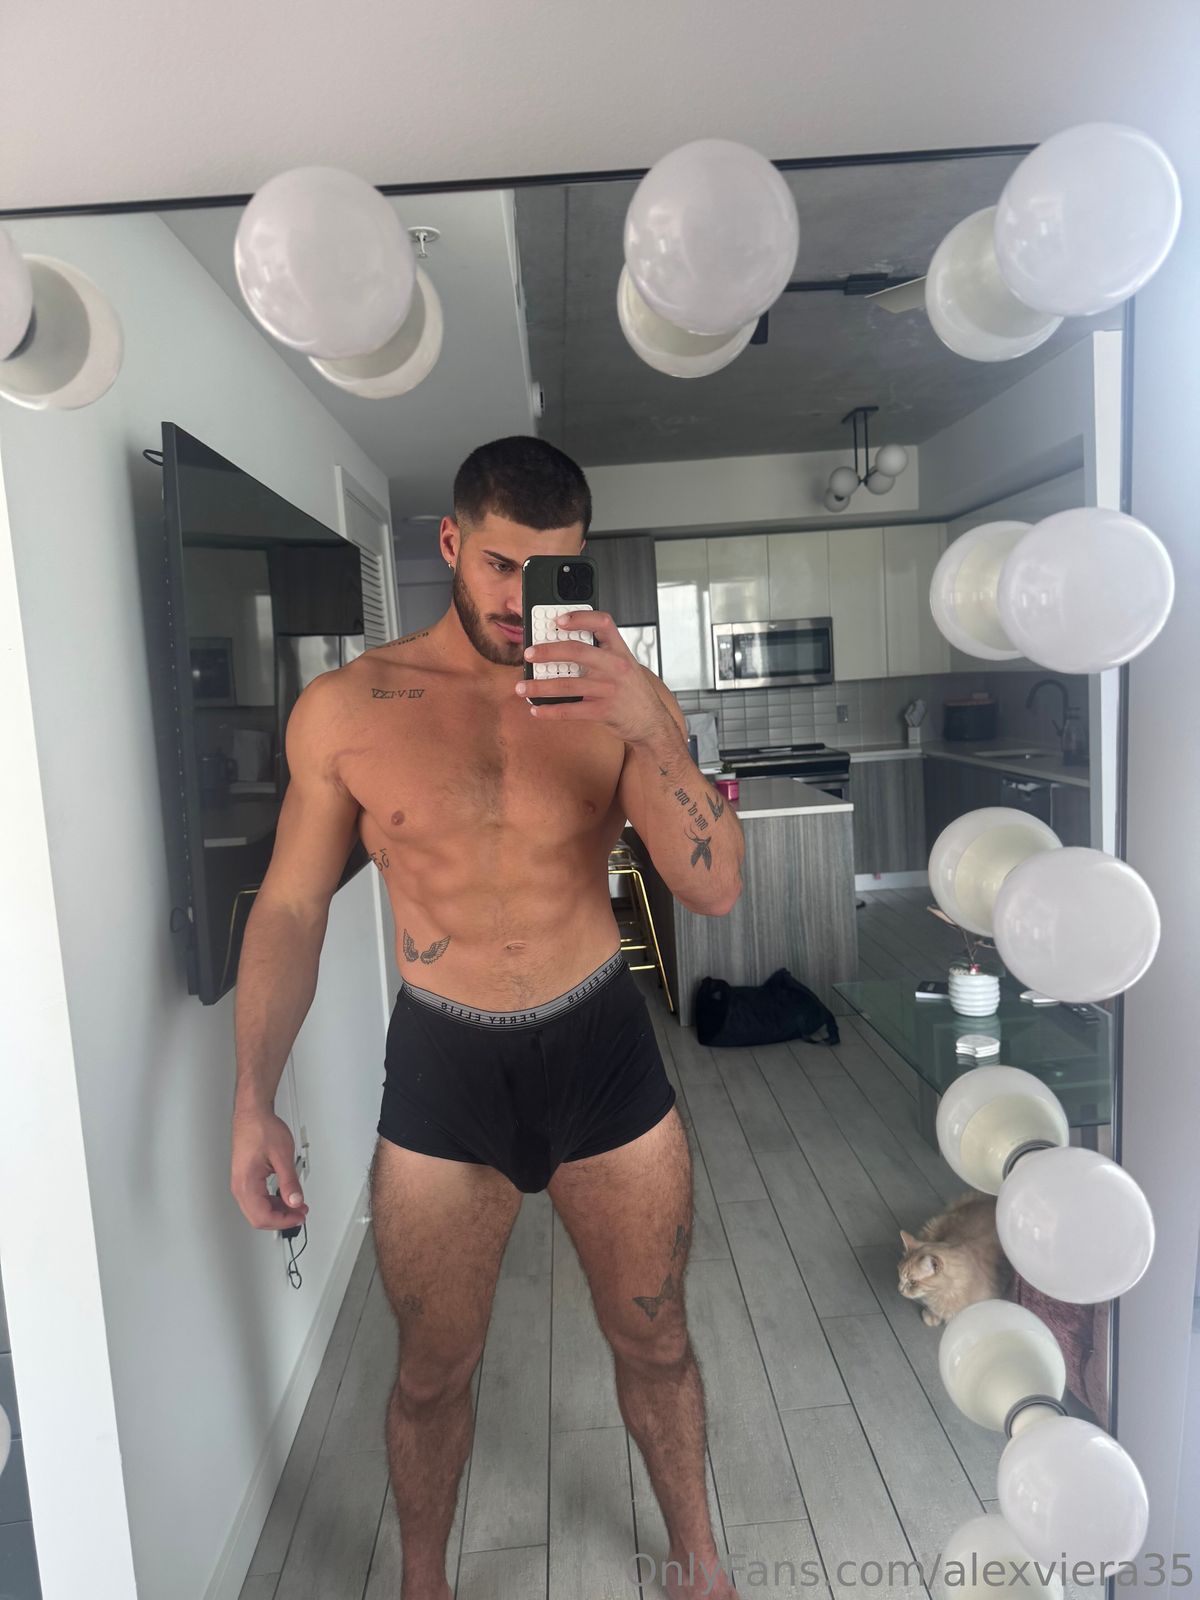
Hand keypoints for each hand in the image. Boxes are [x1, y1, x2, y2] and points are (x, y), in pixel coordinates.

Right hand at [230, 1106, 309, 1230]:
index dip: (284, 1221)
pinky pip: (258, 1199)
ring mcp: (241, 1183)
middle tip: (300, 1213)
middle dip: (282, 1219)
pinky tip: (286, 1198)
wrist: (253, 1114)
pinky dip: (273, 1202)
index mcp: (247, 1183)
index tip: (299, 1217)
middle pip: (258, 1218)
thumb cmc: (262, 1129)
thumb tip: (296, 1201)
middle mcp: (240, 1186)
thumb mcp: (283, 1156)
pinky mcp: (246, 1179)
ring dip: (278, 1212)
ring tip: (296, 1205)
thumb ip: (290, 1182)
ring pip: (258, 1210)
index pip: (263, 1216)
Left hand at [515, 609, 673, 743]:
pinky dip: (550, 711)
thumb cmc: (632, 692)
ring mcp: (610, 689)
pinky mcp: (604, 711)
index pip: (602, 623)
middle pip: (577, 651)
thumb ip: (600, 655)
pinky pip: (570, 710)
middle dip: (548, 651)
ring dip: (540, 686)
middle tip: (528, 654)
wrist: (652, 722)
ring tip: (522, 686)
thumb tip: (559, 649)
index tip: (558, 620)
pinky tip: (537, 710)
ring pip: (567, 684)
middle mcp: (616, 666)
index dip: (579, 617)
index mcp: (620, 650)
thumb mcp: (623, 666)